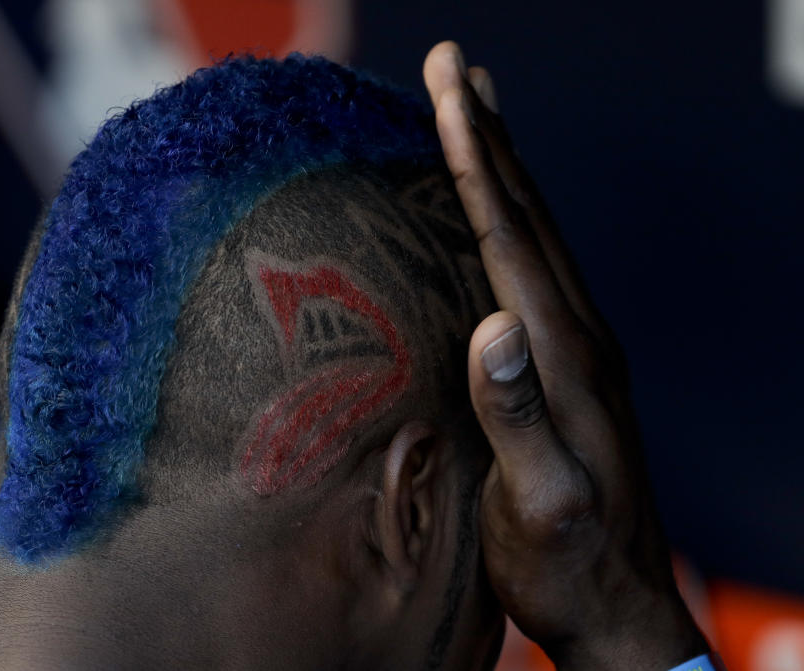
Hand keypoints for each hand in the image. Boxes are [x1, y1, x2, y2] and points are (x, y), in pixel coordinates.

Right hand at [423, 41, 710, 669]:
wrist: (616, 603)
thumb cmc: (565, 562)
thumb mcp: (539, 503)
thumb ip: (517, 417)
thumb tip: (494, 327)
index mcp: (563, 357)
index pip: (511, 240)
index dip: (476, 165)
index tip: (447, 94)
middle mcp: (576, 336)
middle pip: (527, 215)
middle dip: (487, 135)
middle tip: (453, 63)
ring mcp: (577, 348)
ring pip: (535, 233)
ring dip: (503, 166)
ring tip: (475, 111)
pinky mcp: (567, 366)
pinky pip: (535, 268)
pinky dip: (511, 218)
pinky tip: (497, 214)